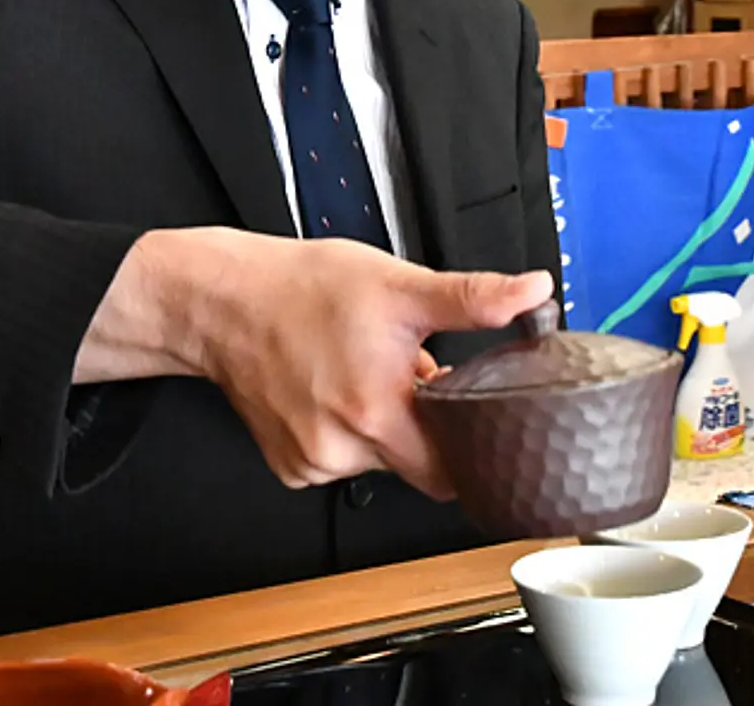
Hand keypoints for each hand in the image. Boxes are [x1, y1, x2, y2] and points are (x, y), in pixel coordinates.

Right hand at [100, 226, 551, 499]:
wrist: (221, 300)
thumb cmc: (299, 289)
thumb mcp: (398, 284)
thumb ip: (473, 298)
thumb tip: (532, 293)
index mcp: (378, 410)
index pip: (452, 470)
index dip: (470, 444)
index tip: (472, 417)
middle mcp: (342, 448)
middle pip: (417, 466)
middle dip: (425, 427)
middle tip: (410, 375)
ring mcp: (311, 462)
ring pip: (378, 462)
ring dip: (383, 427)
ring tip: (365, 373)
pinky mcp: (288, 466)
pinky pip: (338, 461)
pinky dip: (345, 433)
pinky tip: (332, 391)